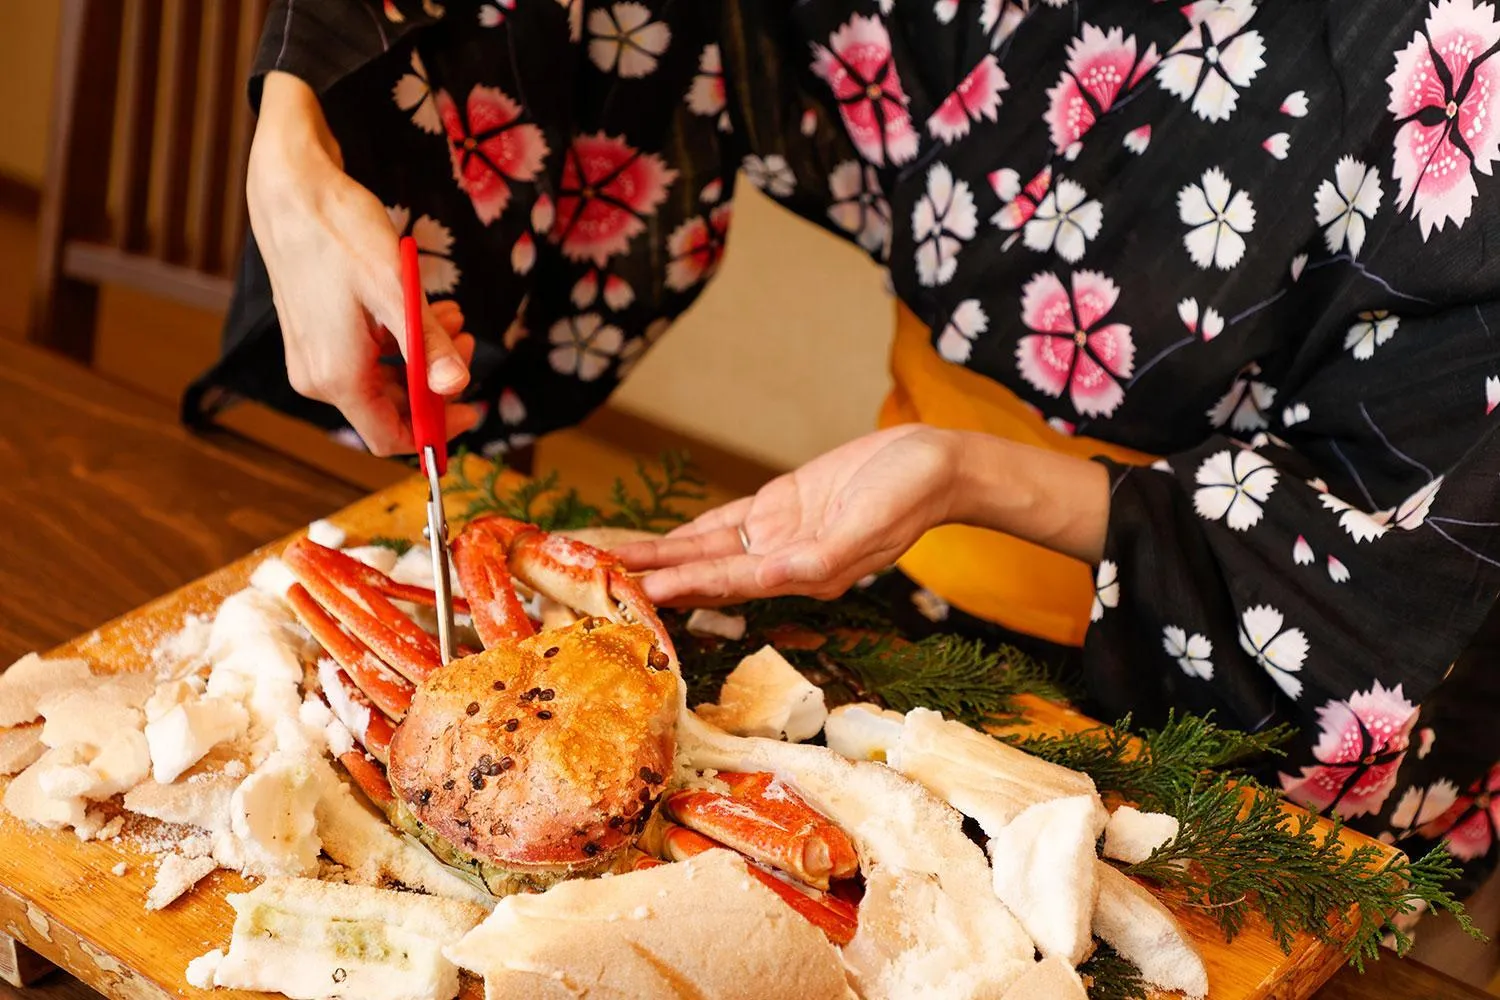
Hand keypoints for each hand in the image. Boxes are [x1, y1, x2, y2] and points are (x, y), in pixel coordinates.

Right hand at [247, 71, 481, 455]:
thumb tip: (455, 388)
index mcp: (337, 377)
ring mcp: (312, 357)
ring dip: (423, 354)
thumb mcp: (397, 292)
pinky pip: (366, 356)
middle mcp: (317, 377)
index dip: (436, 431)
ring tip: (454, 316)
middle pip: (390, 407)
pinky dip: (400, 339)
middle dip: (436, 380)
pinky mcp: (313, 335)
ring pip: (382, 378)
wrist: (292, 189)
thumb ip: (427, 346)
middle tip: (467, 344)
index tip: (471, 407)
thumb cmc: (341, 233)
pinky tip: (427, 308)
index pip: (391, 437)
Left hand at [615, 425, 960, 605]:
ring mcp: (779, 535)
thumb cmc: (908, 497)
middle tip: (603, 580)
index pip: (730, 584)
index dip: (685, 586)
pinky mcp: (780, 506)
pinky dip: (691, 535)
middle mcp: (782, 562)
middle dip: (657, 577)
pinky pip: (725, 524)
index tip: (642, 590)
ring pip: (708, 550)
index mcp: (803, 573)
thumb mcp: (866, 529)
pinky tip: (661, 544)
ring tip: (614, 562)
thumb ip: (817, 559)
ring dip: (663, 557)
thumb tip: (766, 578)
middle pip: (706, 573)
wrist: (935, 463)